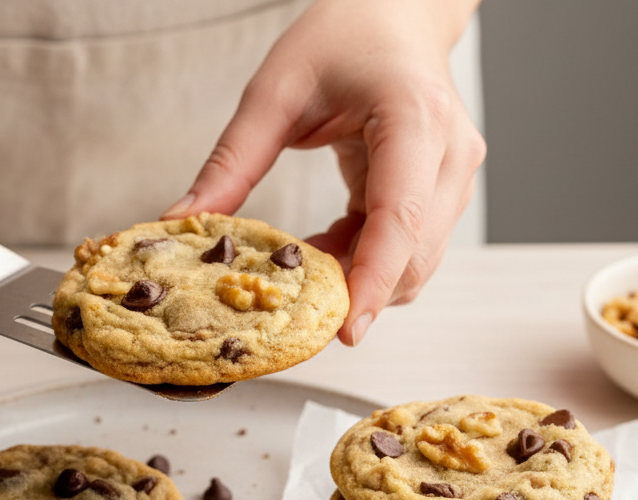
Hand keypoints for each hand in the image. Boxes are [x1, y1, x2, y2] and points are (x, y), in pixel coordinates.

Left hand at [162, 0, 484, 344]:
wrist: (395, 13)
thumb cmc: (343, 36)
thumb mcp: (274, 91)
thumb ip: (231, 163)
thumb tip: (183, 221)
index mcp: (413, 119)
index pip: (399, 218)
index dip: (372, 281)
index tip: (345, 329)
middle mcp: (449, 154)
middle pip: (414, 255)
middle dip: (357, 292)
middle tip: (292, 310)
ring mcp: (454, 175)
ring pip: (417, 262)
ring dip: (360, 279)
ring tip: (303, 268)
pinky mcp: (444, 191)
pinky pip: (408, 250)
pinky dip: (365, 262)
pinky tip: (323, 250)